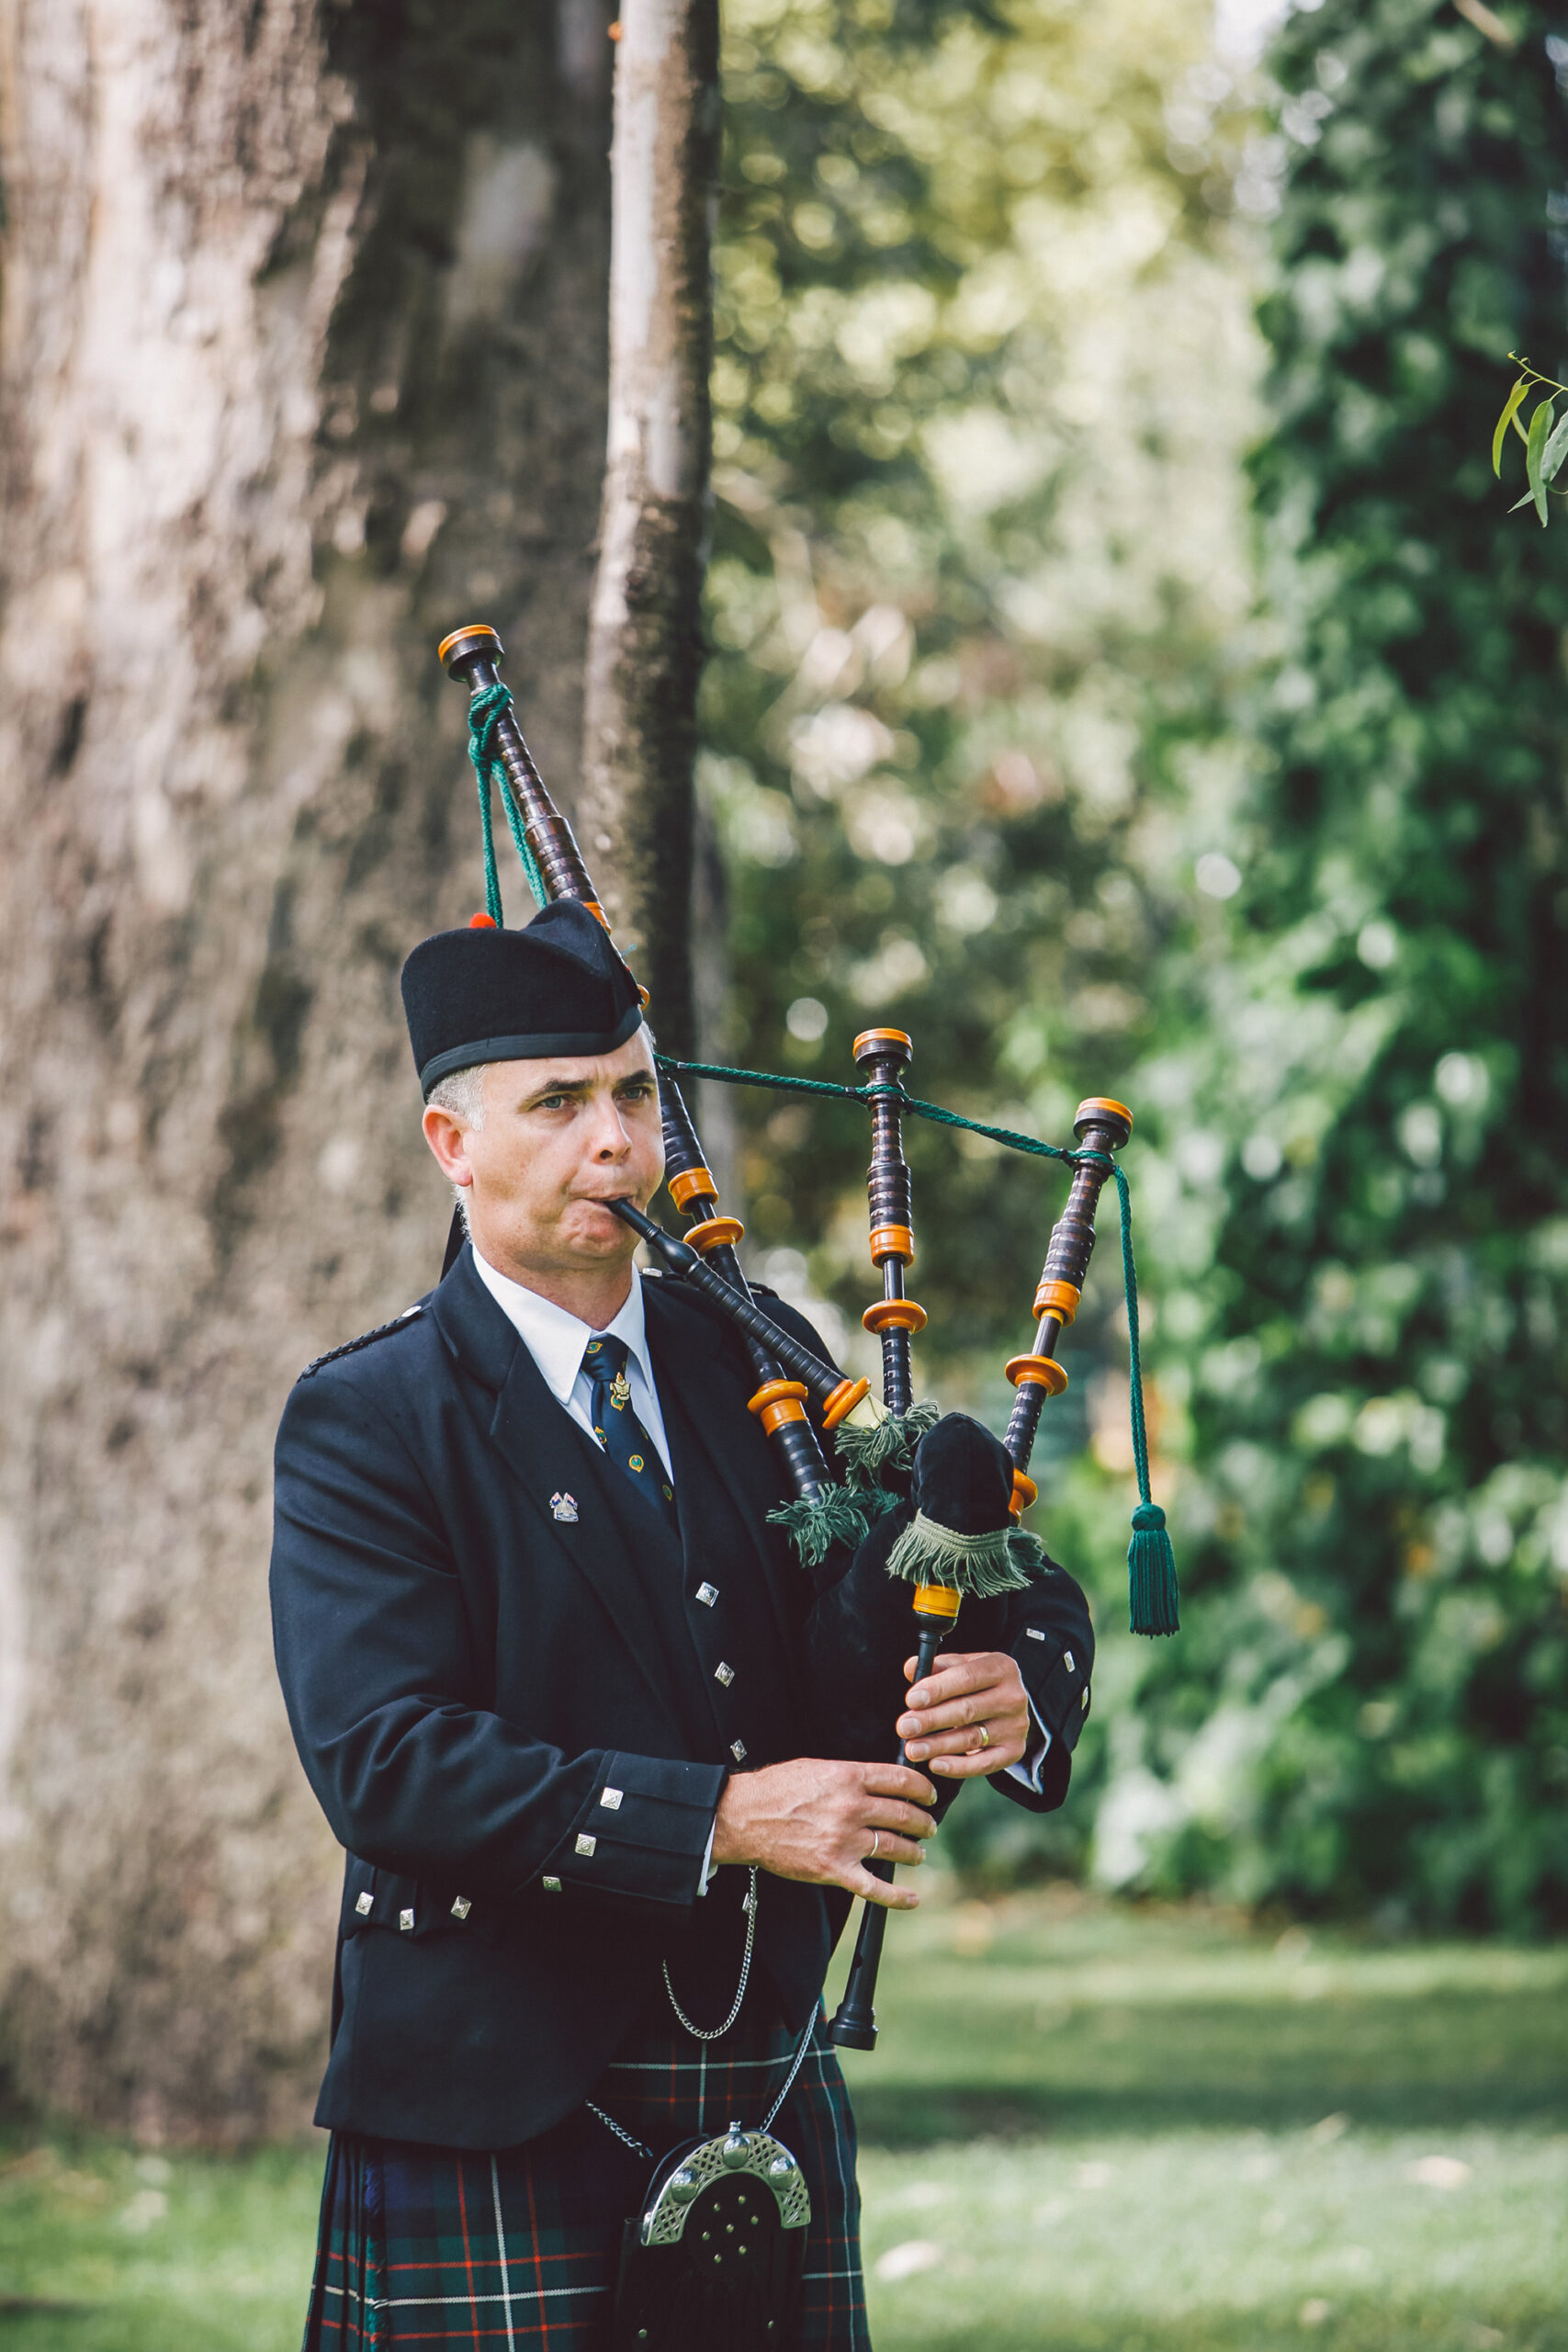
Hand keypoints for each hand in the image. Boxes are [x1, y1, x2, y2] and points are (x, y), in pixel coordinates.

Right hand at [711, 1757, 936, 1909]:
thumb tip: (878, 1782)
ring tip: (917, 1853)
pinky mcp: (834, 1869)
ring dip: (913, 1852)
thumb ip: (850, 1775)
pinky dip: (898, 1897)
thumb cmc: (776, 1789)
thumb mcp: (817, 1767)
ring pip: (895, 1848)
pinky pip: (874, 1887)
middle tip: (928, 1826)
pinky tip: (912, 1898)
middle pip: (903, 1814)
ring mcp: (844, 1840)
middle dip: (922, 1822)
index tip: (929, 1795)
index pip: (901, 1780)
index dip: (923, 1789)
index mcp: (849, 1777)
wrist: (744, 1817)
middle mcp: (852, 1808)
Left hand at [898, 1650, 1030, 1778]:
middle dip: (932, 1720)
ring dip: (938, 1745)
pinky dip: (958, 1767)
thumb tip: (912, 1668)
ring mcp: (1016, 1726)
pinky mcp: (1014, 1751)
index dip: (938, 1689)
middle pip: (967, 1710)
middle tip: (904, 1727)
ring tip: (913, 1749)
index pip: (966, 1677)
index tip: (911, 1700)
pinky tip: (935, 1764)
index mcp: (1001, 1667)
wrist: (1008, 1706)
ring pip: (972, 1738)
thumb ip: (936, 1667)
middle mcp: (1014, 1696)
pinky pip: (984, 1764)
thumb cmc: (977, 1684)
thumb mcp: (961, 1667)